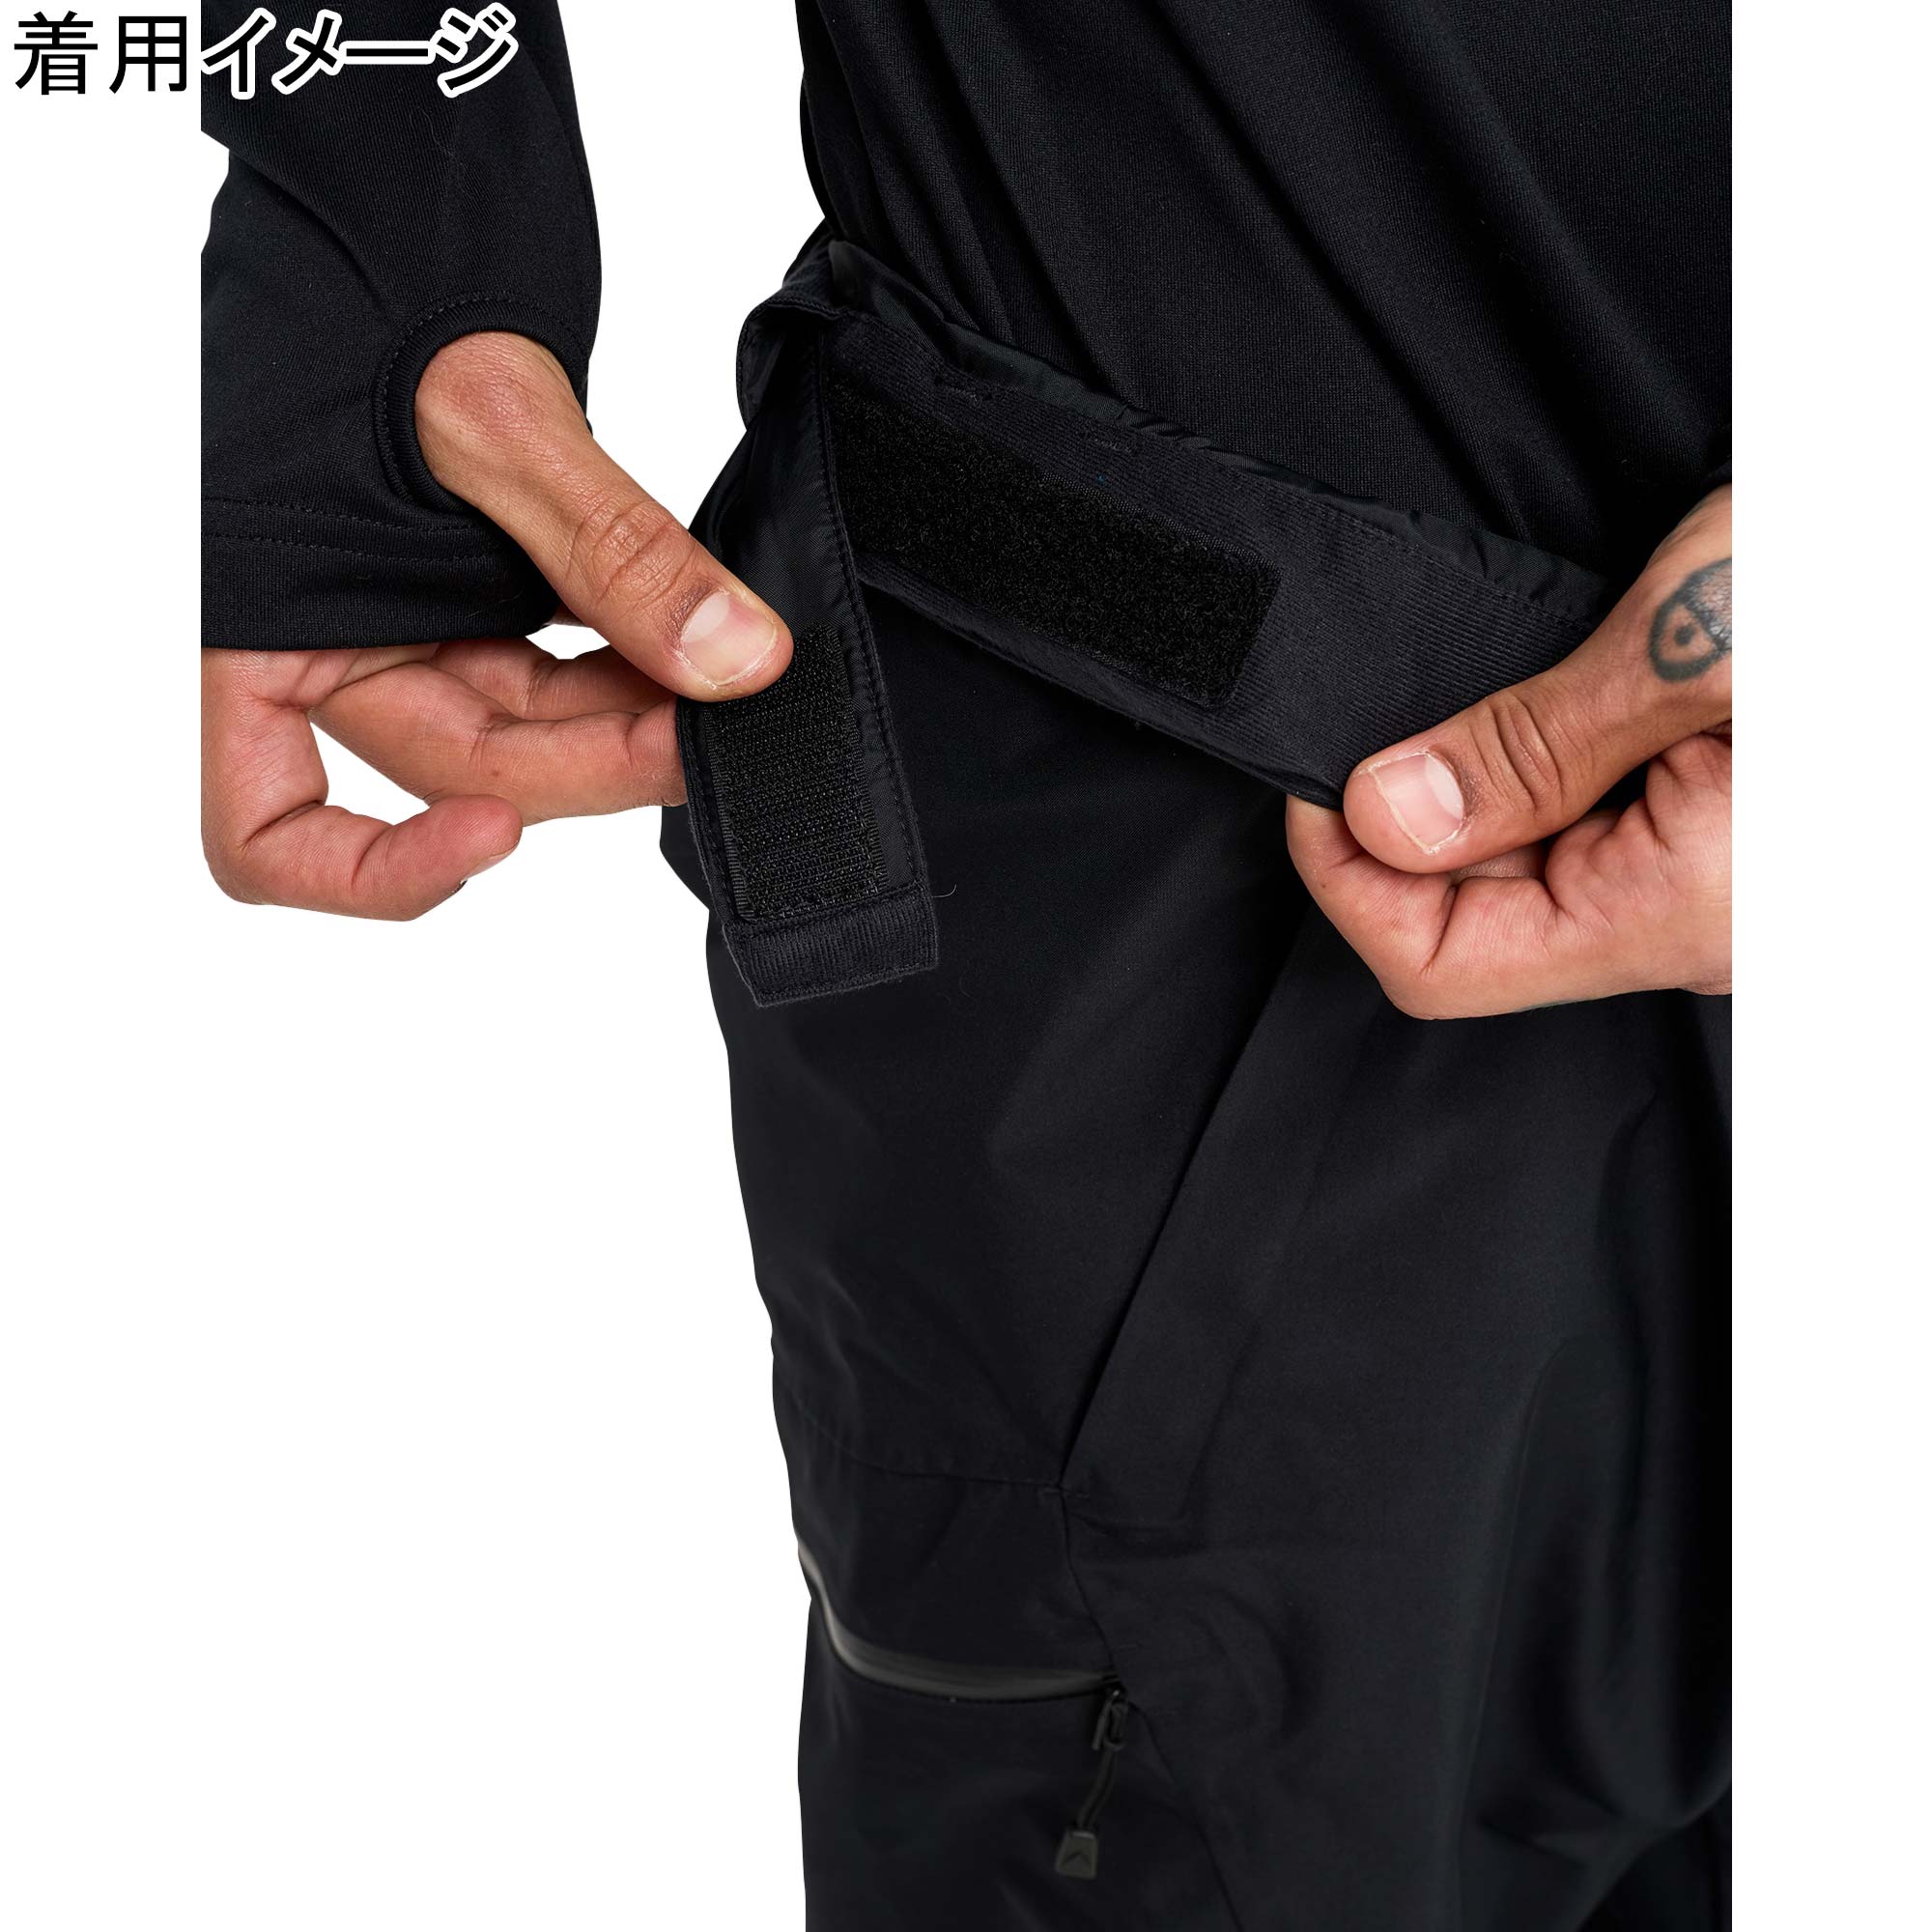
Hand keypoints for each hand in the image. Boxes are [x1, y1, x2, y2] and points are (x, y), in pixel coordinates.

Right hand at [202, 333, 790, 918]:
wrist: (407, 194)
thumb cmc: (383, 279)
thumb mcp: (498, 418)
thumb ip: (614, 549)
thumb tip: (736, 663)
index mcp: (272, 623)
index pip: (267, 827)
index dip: (372, 873)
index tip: (496, 840)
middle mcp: (337, 646)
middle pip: (461, 774)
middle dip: (594, 763)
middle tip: (717, 725)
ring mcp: (416, 627)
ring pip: (530, 731)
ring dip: (630, 720)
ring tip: (724, 683)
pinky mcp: (485, 599)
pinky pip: (561, 675)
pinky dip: (631, 670)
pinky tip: (698, 648)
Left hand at [1285, 488, 1730, 1017]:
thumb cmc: (1886, 571)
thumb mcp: (1698, 638)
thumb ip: (1532, 746)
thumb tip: (1385, 815)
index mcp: (1687, 912)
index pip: (1438, 966)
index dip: (1345, 876)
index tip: (1314, 776)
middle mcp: (1706, 930)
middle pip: (1475, 923)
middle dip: (1412, 823)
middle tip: (1393, 705)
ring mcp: (1726, 893)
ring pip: (1532, 880)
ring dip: (1482, 792)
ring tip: (1489, 689)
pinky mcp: (1739, 845)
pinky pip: (1599, 843)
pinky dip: (1547, 778)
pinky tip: (1556, 702)